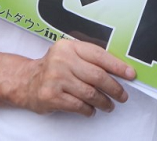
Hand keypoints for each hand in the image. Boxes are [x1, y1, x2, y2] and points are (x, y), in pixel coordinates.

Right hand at [17, 39, 133, 116]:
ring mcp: (56, 78)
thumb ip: (89, 59)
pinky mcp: (52, 96)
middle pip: (97, 76)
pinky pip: (79, 105)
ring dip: (103, 102)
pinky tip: (91, 109)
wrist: (26, 82)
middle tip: (122, 95)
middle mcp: (62, 60)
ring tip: (108, 105)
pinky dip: (89, 110)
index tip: (130, 74)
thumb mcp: (69, 56)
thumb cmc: (53, 69)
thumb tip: (119, 70)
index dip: (118, 66)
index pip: (99, 55)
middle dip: (114, 88)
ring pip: (90, 93)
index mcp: (69, 47)